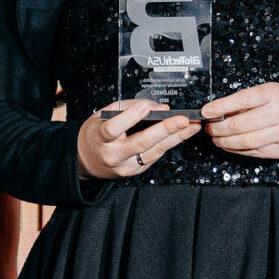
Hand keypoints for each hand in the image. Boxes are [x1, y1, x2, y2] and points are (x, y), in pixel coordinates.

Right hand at [75, 98, 201, 182]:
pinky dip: (168, 143)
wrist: (87, 161)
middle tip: (182, 120)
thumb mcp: (102, 116)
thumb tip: (156, 107)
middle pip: (142, 142)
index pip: (114, 128)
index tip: (146, 107)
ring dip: (175, 137)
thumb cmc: (96, 135)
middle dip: (165, 129)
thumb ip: (126, 108)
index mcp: (100, 138)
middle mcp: (114, 155)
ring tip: (191, 126)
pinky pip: (155, 155)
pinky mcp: (136, 171)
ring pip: (154, 151)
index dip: (130, 117)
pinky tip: (180, 135)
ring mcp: (126, 166)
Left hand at [202, 83, 278, 160]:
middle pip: (239, 125)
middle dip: (218, 128)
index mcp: (274, 94)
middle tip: (209, 127)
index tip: (206, 111)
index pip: (242, 99)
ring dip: (225, 142)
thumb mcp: (273, 91)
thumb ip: (250, 100)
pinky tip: (230, 146)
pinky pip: (254, 153)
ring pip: (245, 142)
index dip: (220, 107)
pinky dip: (237, 150)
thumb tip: (220, 109)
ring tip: (216, 138)